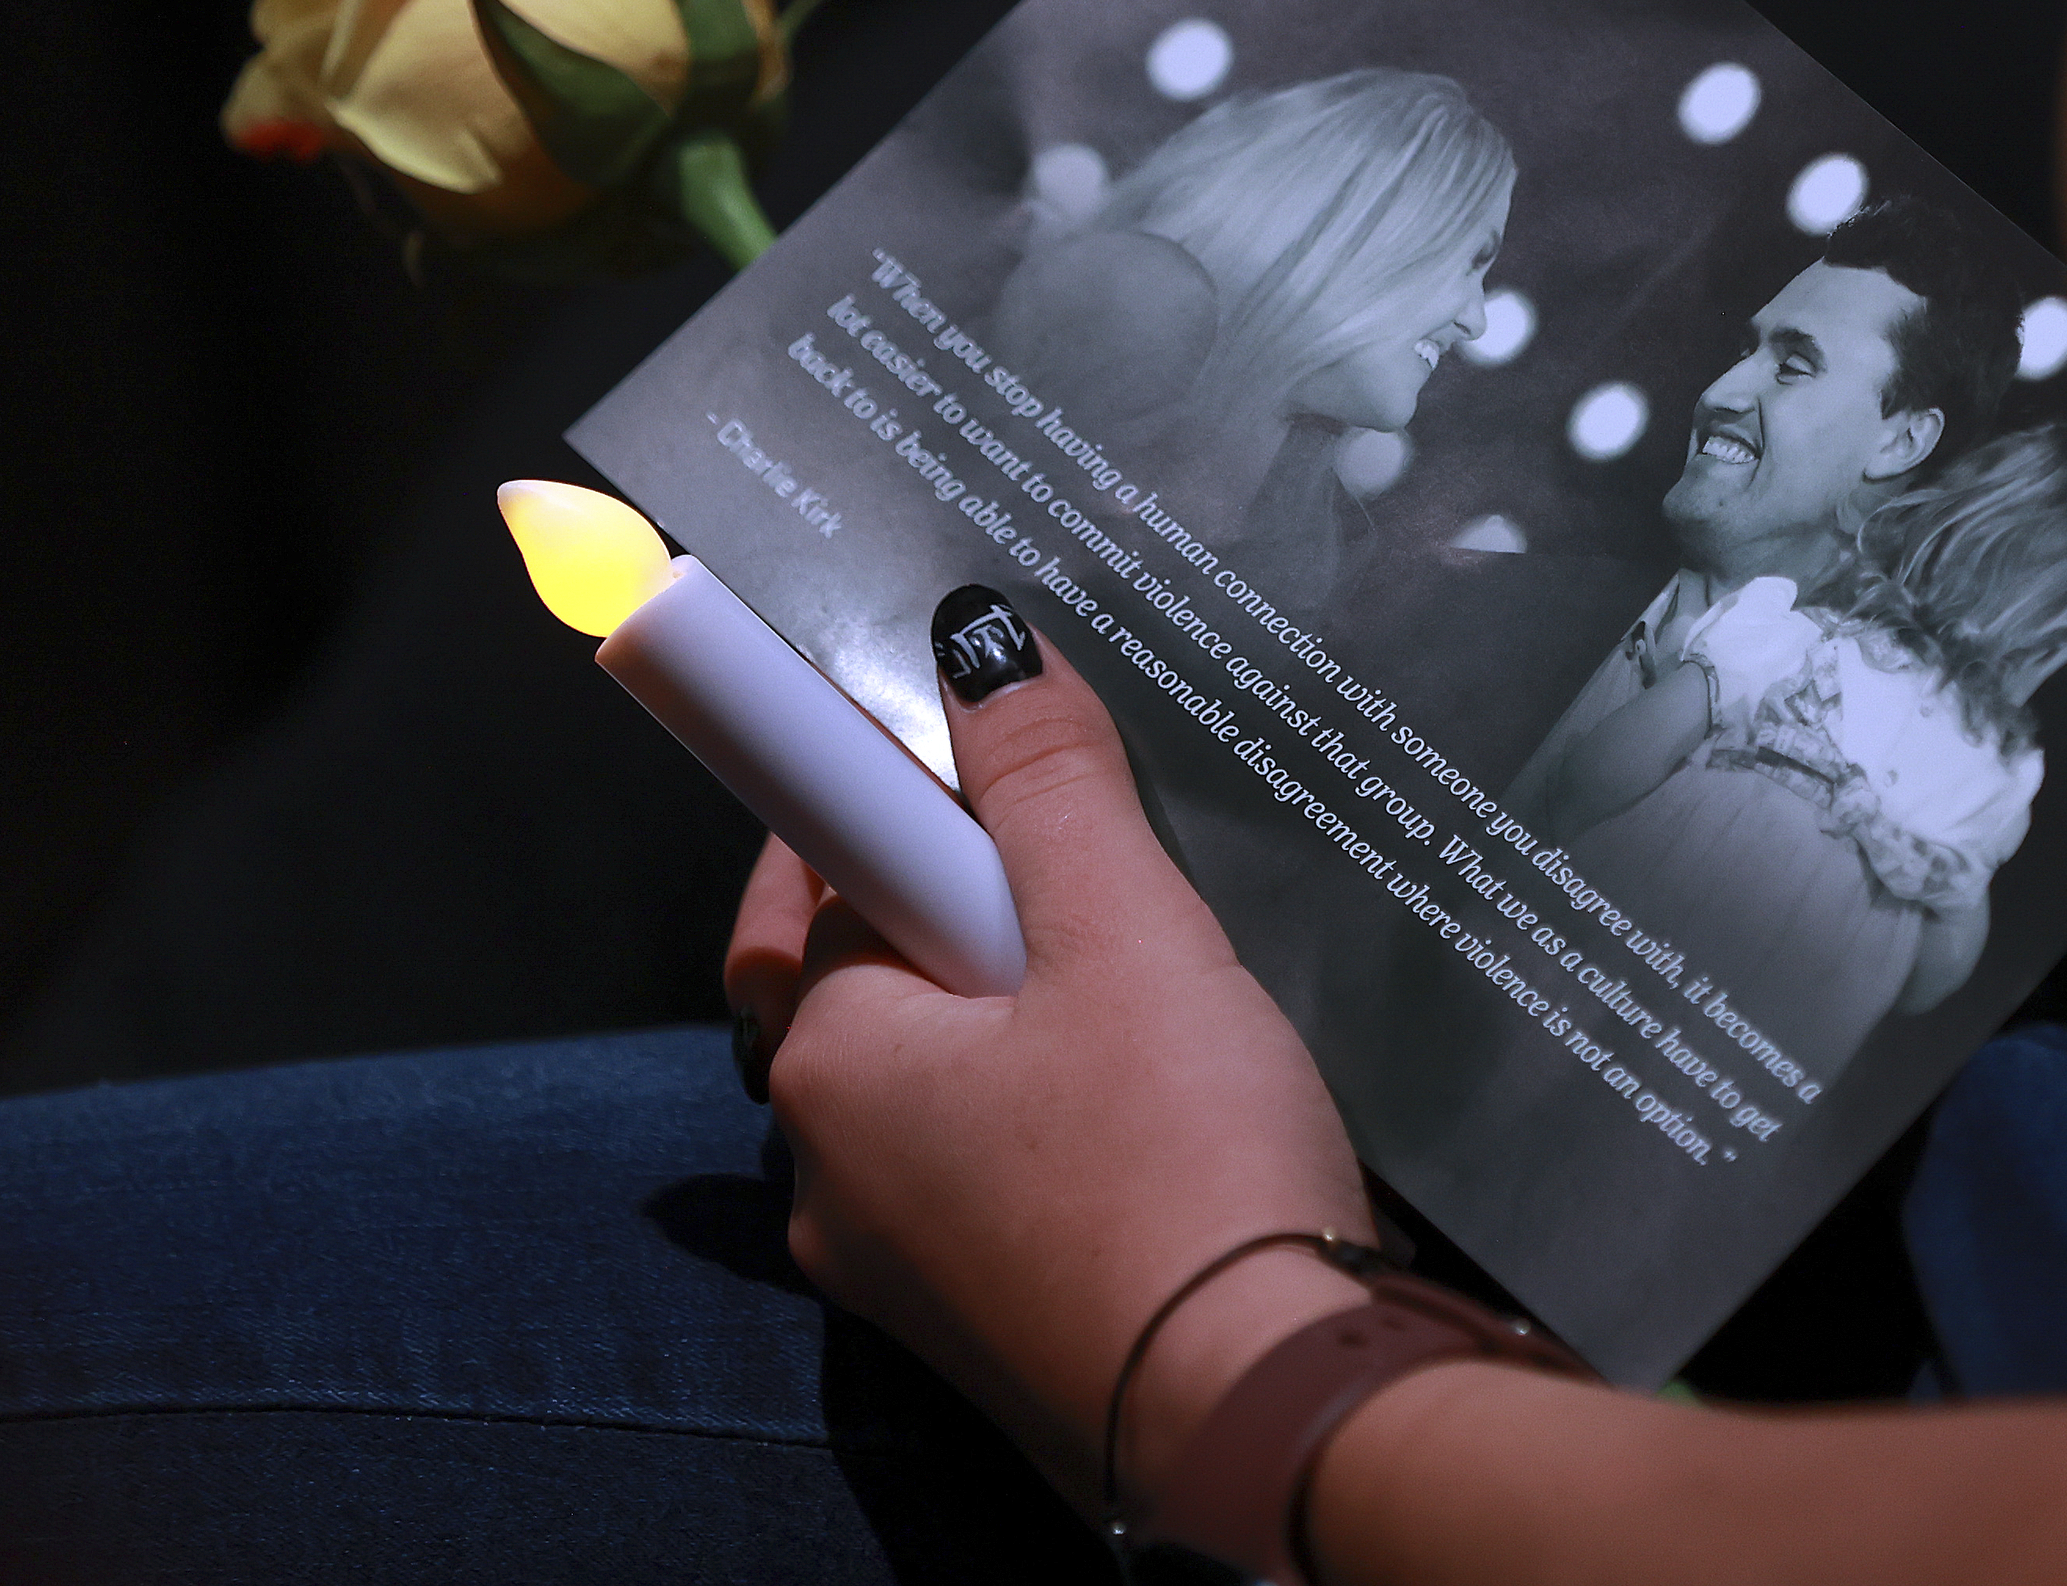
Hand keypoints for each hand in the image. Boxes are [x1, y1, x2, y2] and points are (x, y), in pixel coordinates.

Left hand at [726, 601, 1373, 1505]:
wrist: (1264, 1423)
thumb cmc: (1183, 1172)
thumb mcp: (1127, 935)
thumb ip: (1047, 783)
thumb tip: (975, 643)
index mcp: (833, 1062)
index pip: (802, 871)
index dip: (866, 786)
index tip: (927, 724)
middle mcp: (834, 1173)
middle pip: (865, 977)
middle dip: (952, 902)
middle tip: (1069, 856)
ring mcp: (905, 1265)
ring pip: (935, 1078)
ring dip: (1009, 1011)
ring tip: (1142, 976)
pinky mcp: (989, 1322)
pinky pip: (990, 1170)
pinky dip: (1046, 1110)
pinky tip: (1157, 1098)